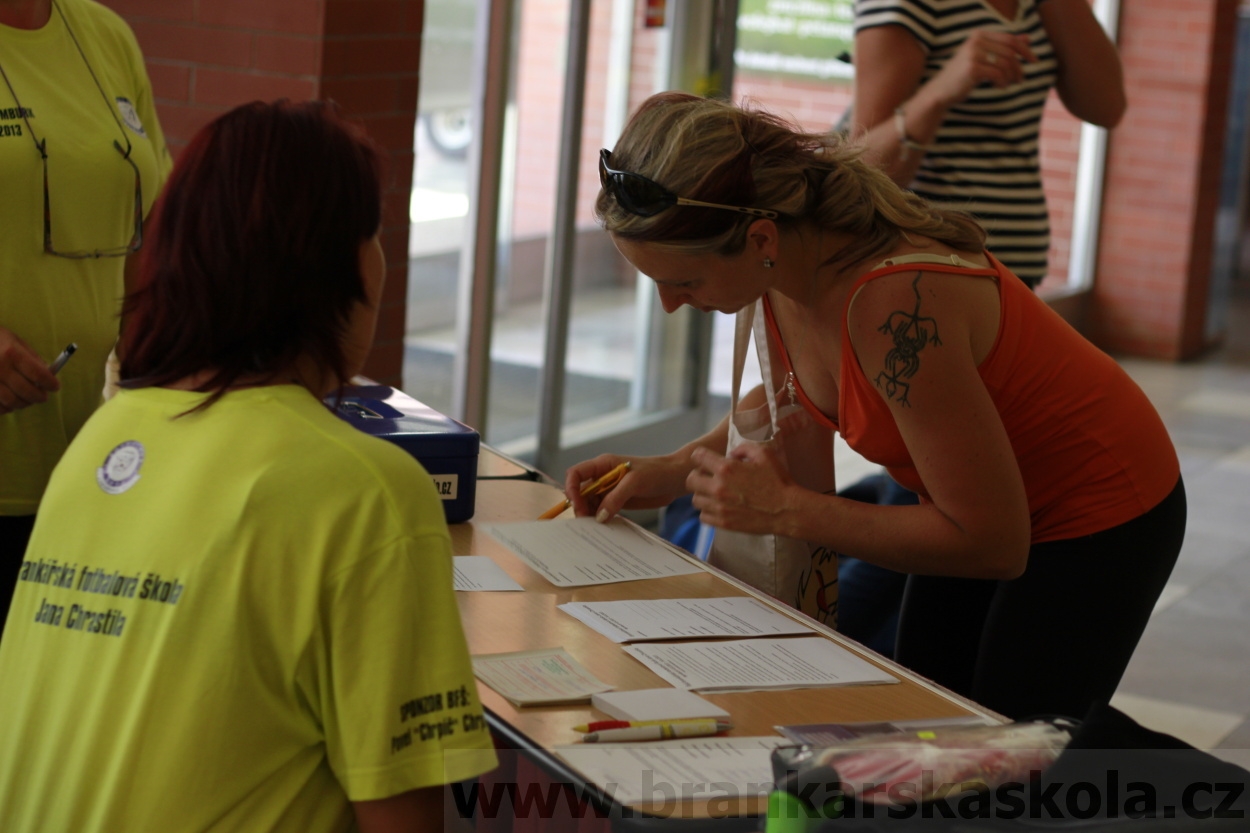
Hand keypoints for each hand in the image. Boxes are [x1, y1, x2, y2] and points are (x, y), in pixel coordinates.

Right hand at [0, 326, 59, 414]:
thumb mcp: (15, 341)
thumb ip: (32, 358)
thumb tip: (48, 375)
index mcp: (11, 353)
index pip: (38, 374)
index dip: (50, 383)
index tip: (55, 387)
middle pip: (27, 391)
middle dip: (39, 397)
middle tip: (42, 396)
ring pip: (12, 402)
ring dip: (24, 403)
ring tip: (27, 399)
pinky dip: (7, 407)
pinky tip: (10, 402)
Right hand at [564, 453, 689, 521]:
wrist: (675, 478)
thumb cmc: (656, 472)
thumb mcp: (634, 483)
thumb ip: (615, 498)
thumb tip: (599, 517)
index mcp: (602, 464)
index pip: (576, 474)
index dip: (571, 488)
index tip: (576, 504)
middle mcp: (602, 476)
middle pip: (581, 491)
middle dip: (580, 505)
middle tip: (586, 521)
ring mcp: (609, 489)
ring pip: (590, 503)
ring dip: (589, 514)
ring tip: (594, 526)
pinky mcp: (618, 500)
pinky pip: (602, 510)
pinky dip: (600, 518)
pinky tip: (604, 525)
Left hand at [686, 443, 795, 535]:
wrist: (787, 510)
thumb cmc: (778, 481)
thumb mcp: (764, 455)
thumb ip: (744, 448)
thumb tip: (731, 454)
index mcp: (726, 469)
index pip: (698, 457)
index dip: (700, 456)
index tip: (705, 459)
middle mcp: (718, 488)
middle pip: (690, 480)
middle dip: (698, 476)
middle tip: (707, 477)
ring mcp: (719, 507)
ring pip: (695, 500)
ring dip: (703, 495)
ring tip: (714, 494)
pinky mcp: (723, 523)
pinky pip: (703, 517)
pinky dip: (708, 512)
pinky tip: (718, 508)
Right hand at [928, 29, 1036, 104]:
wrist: (940, 91)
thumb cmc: (962, 76)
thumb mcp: (984, 57)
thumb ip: (1003, 47)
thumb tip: (1028, 39)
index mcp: (979, 35)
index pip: (1010, 39)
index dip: (1025, 49)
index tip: (1034, 60)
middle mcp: (976, 41)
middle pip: (1010, 51)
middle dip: (1019, 66)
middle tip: (1021, 79)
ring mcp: (973, 54)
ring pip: (1005, 63)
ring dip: (1011, 76)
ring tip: (1008, 84)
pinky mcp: (972, 68)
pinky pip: (998, 74)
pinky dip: (1002, 82)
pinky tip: (999, 87)